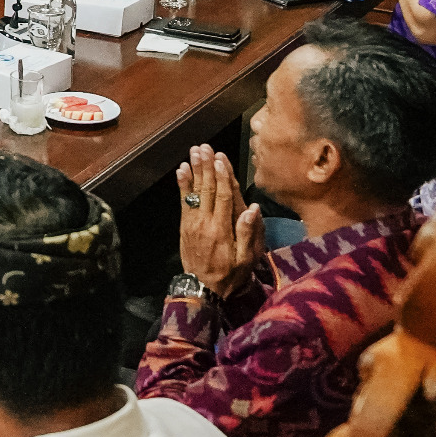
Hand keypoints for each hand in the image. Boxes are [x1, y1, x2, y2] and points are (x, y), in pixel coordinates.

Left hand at [177, 144, 260, 298]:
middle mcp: (205, 222)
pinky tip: (182, 170)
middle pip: (207, 189)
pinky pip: (183, 201)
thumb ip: (249, 233)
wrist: (203, 289)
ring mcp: (193, 223)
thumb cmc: (231, 274)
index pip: (223, 196)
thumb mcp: (246, 259)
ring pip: (195, 191)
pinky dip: (183, 185)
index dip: (223, 176)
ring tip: (194, 152)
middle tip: (205, 147)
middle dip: (206, 166)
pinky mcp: (185, 226)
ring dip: (194, 170)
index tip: (221, 158)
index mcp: (222, 229)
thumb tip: (253, 208)